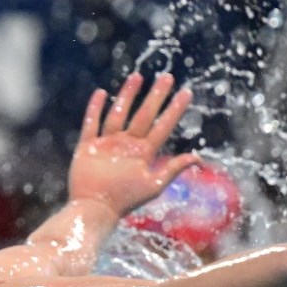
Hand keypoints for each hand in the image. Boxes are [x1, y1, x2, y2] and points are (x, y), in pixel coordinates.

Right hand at [67, 72, 200, 217]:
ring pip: (119, 113)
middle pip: (144, 114)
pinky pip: (91, 123)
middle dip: (156, 96)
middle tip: (167, 77)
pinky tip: (100, 93)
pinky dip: (94, 109)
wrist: (95, 209)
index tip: (186, 92)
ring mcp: (107, 144)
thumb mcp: (154, 184)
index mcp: (143, 153)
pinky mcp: (88, 147)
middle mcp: (127, 145)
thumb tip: (198, 157)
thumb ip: (174, 168)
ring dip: (127, 95)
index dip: (175, 109)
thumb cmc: (125, 200)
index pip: (163, 126)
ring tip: (137, 77)